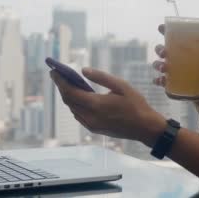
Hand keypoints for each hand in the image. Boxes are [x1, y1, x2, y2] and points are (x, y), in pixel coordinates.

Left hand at [50, 68, 166, 146]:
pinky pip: (79, 115)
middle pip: (68, 101)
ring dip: (68, 96)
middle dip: (61, 87)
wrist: (144, 127)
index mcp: (96, 105)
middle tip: (57, 75)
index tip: (54, 71)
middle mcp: (91, 117)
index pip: (70, 92)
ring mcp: (92, 125)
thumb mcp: (121, 85)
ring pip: (73, 109)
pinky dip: (75, 105)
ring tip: (66, 83)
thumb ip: (101, 77)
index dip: (60, 82)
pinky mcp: (94, 129)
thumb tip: (83, 70)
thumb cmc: (135, 104)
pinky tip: (78, 96)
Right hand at [152, 24, 198, 97]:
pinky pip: (159, 80)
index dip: (164, 30)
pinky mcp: (168, 83)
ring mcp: (170, 71)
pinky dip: (158, 80)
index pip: (171, 37)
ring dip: (158, 65)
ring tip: (163, 68)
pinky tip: (160, 81)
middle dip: (160, 50)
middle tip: (164, 53)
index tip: (160, 27)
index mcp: (182, 50)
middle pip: (161, 50)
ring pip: (157, 64)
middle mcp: (174, 59)